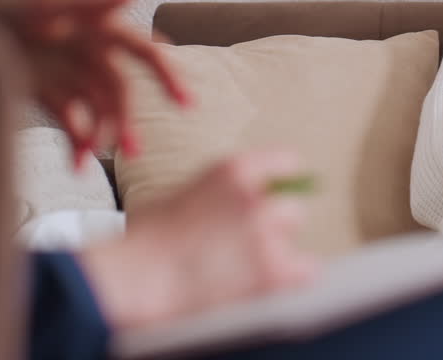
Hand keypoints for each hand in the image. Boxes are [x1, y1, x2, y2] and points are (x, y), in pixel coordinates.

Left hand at [0, 0, 187, 163]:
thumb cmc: (0, 6)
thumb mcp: (47, 0)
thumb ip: (94, 0)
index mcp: (97, 27)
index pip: (143, 52)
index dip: (167, 75)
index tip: (185, 103)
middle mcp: (87, 51)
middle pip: (120, 90)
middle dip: (128, 121)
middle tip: (134, 151)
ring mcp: (67, 73)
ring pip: (97, 111)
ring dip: (102, 136)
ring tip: (95, 160)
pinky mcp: (46, 92)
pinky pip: (71, 122)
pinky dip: (75, 143)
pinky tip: (76, 164)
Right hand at [77, 149, 318, 329]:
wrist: (137, 276)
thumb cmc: (148, 239)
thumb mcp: (188, 192)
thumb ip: (225, 192)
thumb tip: (251, 199)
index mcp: (234, 170)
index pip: (285, 163)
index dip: (279, 182)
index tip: (277, 194)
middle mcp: (256, 196)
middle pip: (292, 203)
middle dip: (275, 220)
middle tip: (246, 238)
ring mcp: (265, 232)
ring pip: (293, 233)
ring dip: (278, 246)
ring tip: (244, 262)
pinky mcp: (271, 269)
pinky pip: (306, 269)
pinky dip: (292, 275)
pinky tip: (268, 279)